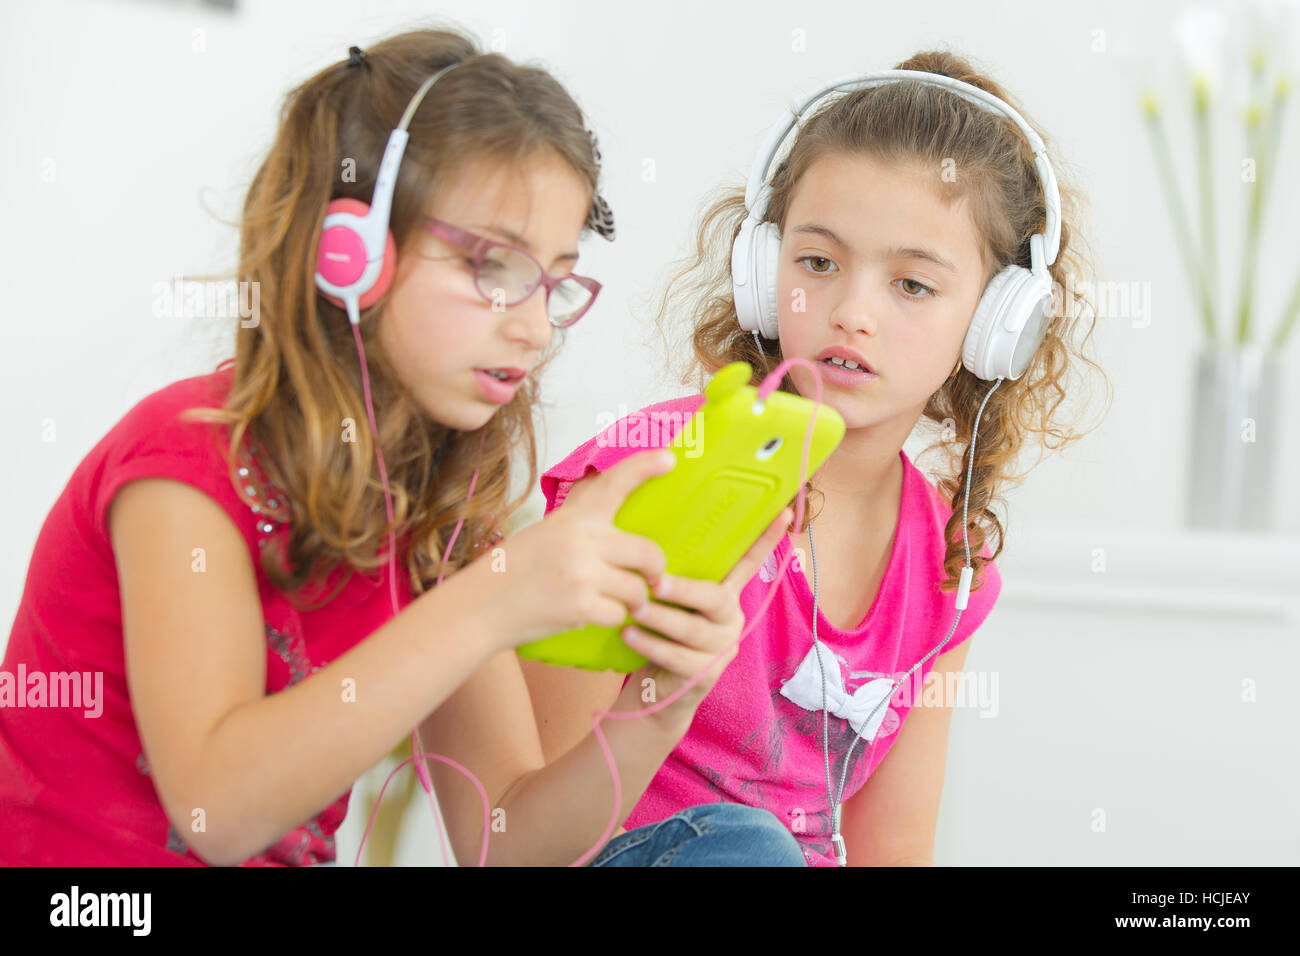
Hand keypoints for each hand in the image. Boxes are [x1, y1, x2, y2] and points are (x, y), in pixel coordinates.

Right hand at [471, 448, 678, 650]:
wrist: (477, 608)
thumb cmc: (510, 572)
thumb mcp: (544, 534)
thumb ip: (580, 528)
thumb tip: (614, 524)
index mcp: (572, 518)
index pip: (614, 484)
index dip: (645, 467)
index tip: (669, 458)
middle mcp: (581, 541)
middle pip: (647, 552)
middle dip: (655, 570)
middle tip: (652, 579)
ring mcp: (583, 574)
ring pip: (636, 588)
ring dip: (632, 601)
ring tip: (615, 603)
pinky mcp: (581, 606)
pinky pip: (619, 614)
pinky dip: (610, 619)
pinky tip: (589, 616)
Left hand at [613, 506, 794, 731]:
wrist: (657, 691)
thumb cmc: (660, 633)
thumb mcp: (669, 602)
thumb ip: (670, 575)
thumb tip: (646, 536)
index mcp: (726, 594)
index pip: (749, 563)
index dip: (766, 539)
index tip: (782, 511)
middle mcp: (731, 618)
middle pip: (716, 599)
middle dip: (685, 590)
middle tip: (655, 583)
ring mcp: (722, 648)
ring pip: (693, 630)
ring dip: (660, 619)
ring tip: (634, 609)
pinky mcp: (706, 675)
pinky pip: (678, 657)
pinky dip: (651, 644)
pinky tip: (629, 634)